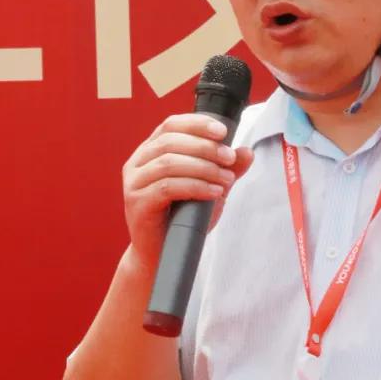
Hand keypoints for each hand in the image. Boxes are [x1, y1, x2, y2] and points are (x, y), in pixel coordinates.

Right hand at [122, 114, 253, 274]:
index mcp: (151, 151)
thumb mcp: (210, 187)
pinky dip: (195, 186)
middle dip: (205, 147)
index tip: (223, 131)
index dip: (197, 123)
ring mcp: (134, 183)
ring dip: (203, 167)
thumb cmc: (183, 218)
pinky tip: (215, 192)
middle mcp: (138, 163)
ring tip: (227, 179)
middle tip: (230, 159)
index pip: (171, 125)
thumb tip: (246, 152)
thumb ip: (226, 169)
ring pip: (169, 162)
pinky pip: (167, 187)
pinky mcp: (137, 203)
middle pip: (171, 141)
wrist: (162, 255)